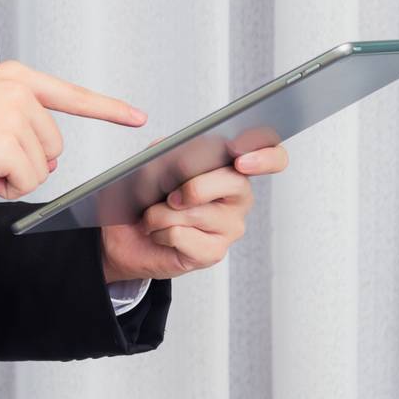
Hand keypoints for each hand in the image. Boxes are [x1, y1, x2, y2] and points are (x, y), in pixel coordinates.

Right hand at [0, 60, 147, 199]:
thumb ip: (20, 119)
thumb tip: (46, 158)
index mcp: (15, 77)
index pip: (71, 94)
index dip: (107, 109)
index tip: (137, 117)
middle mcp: (19, 91)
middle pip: (55, 146)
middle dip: (26, 161)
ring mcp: (13, 115)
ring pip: (41, 168)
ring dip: (12, 176)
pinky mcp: (5, 142)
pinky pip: (25, 183)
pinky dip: (3, 188)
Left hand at [99, 141, 288, 284]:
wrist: (126, 233)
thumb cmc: (147, 195)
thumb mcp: (155, 162)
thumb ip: (170, 150)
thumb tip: (173, 146)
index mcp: (231, 166)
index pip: (273, 157)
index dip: (266, 157)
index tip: (242, 160)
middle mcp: (238, 196)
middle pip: (234, 181)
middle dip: (195, 185)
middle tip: (170, 195)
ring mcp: (230, 226)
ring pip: (197, 210)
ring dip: (161, 212)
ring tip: (153, 215)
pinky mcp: (214, 252)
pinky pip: (182, 235)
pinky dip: (160, 232)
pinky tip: (159, 234)